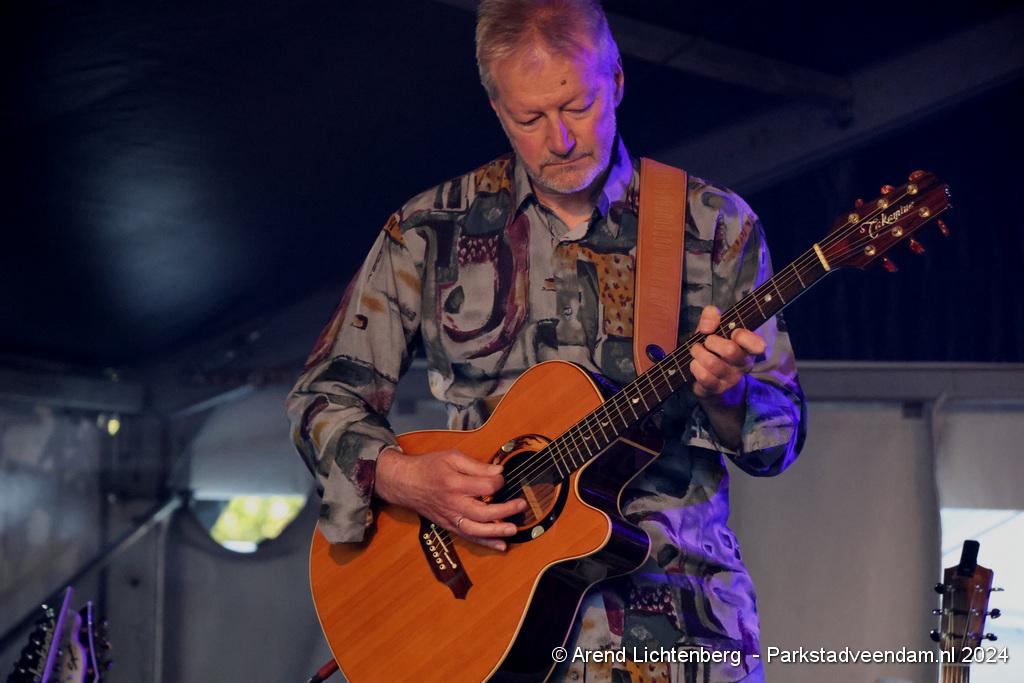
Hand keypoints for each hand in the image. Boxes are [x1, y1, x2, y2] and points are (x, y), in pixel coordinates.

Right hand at [374, 447, 527, 550]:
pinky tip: (501, 545)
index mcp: (455, 483)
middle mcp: (453, 503)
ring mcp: (451, 517)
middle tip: (521, 505)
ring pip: (476, 530)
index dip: (498, 482)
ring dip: (497, 532)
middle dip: (505, 510)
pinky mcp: (449, 525)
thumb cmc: (428, 467)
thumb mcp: (452, 457)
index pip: (485, 487)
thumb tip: (498, 472)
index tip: (501, 477)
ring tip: (513, 529)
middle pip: (483, 512)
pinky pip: (468, 537)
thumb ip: (476, 465)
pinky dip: (485, 543)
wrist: (405, 482)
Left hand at [689, 305, 765, 403]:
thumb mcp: (714, 328)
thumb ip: (712, 316)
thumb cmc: (714, 348)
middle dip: (711, 341)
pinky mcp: (717, 388)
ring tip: (696, 351)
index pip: (758, 345)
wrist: (709, 380)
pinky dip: (694, 366)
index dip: (743, 336)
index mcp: (748, 348)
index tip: (733, 332)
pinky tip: (695, 364)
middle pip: (730, 350)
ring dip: (698, 353)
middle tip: (706, 341)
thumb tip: (707, 327)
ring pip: (712, 363)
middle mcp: (743, 364)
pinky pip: (704, 376)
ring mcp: (730, 378)